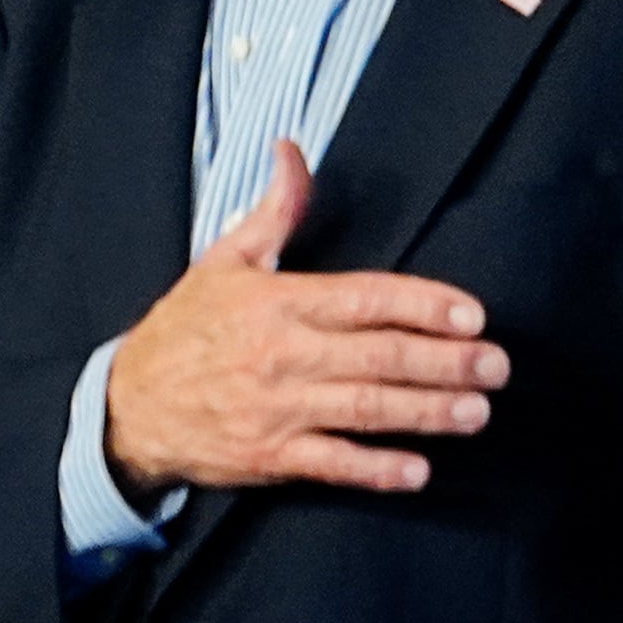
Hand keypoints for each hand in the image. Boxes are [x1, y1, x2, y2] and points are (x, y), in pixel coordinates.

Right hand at [104, 139, 507, 497]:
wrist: (125, 407)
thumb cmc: (184, 329)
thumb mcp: (223, 261)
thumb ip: (273, 212)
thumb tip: (291, 151)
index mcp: (278, 302)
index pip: (365, 298)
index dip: (423, 305)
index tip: (472, 314)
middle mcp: (282, 354)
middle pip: (379, 356)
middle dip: (445, 361)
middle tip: (497, 366)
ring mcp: (277, 409)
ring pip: (366, 410)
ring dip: (427, 412)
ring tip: (477, 412)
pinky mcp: (269, 456)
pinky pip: (332, 464)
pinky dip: (376, 469)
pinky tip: (420, 471)